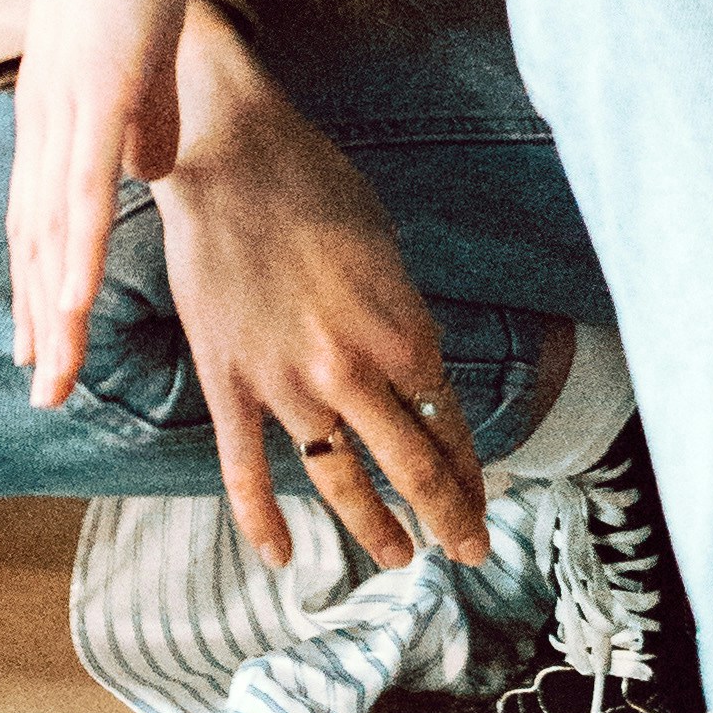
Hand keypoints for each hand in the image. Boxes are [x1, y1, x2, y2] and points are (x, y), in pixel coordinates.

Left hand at [4, 0, 338, 413]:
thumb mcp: (147, 53)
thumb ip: (146, 115)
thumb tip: (148, 169)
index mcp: (61, 109)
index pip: (46, 216)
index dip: (44, 283)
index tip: (45, 342)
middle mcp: (47, 117)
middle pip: (38, 242)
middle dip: (39, 320)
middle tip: (43, 390)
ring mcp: (64, 107)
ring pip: (51, 233)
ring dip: (51, 310)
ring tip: (52, 378)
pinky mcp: (93, 89)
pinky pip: (81, 191)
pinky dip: (71, 253)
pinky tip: (69, 305)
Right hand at [145, 24, 493, 578]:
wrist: (231, 154)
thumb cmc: (315, 184)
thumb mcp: (386, 248)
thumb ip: (401, 317)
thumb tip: (416, 365)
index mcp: (403, 331)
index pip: (449, 425)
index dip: (470, 474)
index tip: (482, 501)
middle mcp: (353, 370)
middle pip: (411, 467)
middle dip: (448, 518)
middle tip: (466, 552)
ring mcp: (287, 383)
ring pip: (340, 479)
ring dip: (374, 528)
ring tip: (397, 558)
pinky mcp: (229, 382)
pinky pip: (246, 470)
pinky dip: (265, 522)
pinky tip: (284, 558)